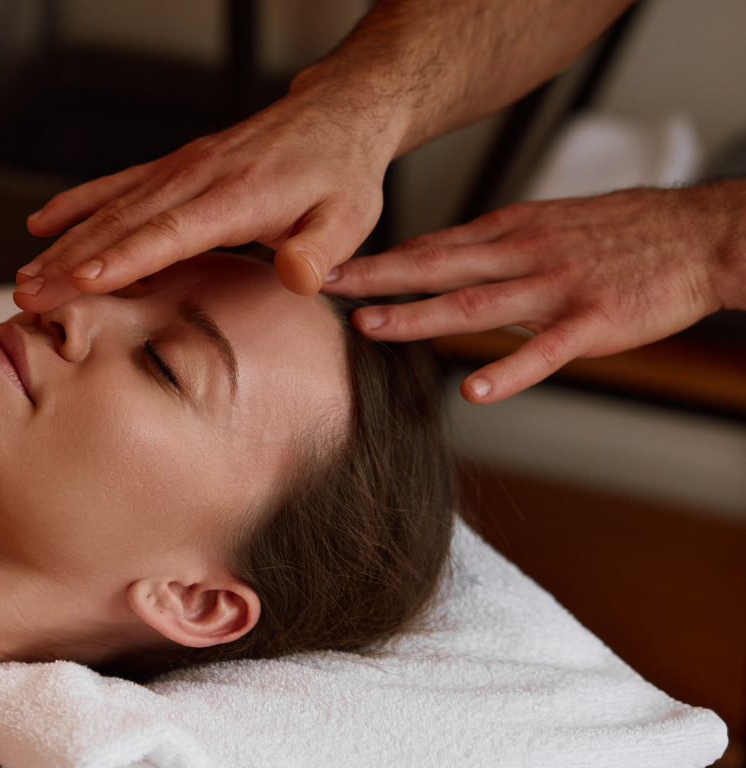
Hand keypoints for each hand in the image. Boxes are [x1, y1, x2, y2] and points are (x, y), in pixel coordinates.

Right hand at [11, 84, 397, 312]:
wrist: (334, 115)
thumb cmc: (341, 175)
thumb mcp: (350, 217)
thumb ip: (321, 250)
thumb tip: (300, 277)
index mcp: (239, 195)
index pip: (170, 232)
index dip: (124, 258)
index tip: (82, 282)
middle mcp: (198, 176)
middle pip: (123, 223)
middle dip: (71, 261)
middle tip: (28, 295)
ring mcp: (180, 168)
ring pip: (110, 208)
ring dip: (63, 243)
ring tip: (25, 277)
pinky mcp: (171, 166)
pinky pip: (114, 185)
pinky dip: (75, 203)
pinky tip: (40, 224)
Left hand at [325, 182, 745, 402]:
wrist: (702, 233)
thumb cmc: (627, 230)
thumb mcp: (550, 220)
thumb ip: (496, 244)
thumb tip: (444, 260)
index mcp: (512, 230)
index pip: (434, 244)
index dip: (382, 257)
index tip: (335, 265)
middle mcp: (523, 253)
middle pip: (436, 265)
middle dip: (377, 277)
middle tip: (326, 286)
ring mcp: (555, 288)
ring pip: (474, 303)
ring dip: (417, 316)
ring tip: (371, 328)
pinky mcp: (592, 322)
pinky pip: (544, 350)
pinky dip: (508, 370)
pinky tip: (474, 389)